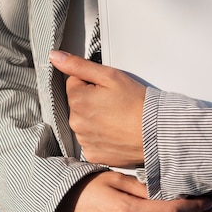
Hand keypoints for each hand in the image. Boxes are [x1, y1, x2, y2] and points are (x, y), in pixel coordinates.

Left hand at [49, 49, 144, 166]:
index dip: (92, 83)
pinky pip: (91, 140)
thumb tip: (55, 57)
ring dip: (95, 118)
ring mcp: (84, 140)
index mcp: (78, 99)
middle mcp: (76, 122)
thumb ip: (79, 65)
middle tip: (115, 102)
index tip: (108, 89)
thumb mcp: (110, 76)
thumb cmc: (136, 103)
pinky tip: (115, 132)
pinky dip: (100, 136)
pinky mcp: (93, 154)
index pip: (75, 83)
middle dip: (92, 100)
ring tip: (117, 118)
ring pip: (84, 122)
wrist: (156, 132)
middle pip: (78, 103)